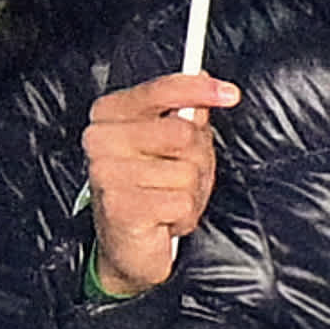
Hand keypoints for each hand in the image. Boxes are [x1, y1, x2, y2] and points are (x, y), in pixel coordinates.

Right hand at [86, 67, 231, 297]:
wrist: (127, 248)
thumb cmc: (148, 194)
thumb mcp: (171, 148)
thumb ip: (186, 114)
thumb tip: (204, 80)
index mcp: (109, 116)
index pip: (159, 90)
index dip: (199, 90)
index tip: (229, 94)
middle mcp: (100, 140)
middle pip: (182, 133)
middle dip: (196, 160)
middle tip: (181, 178)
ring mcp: (107, 173)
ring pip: (186, 171)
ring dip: (190, 192)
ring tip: (168, 201)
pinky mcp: (120, 206)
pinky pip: (181, 202)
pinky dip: (184, 215)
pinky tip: (164, 219)